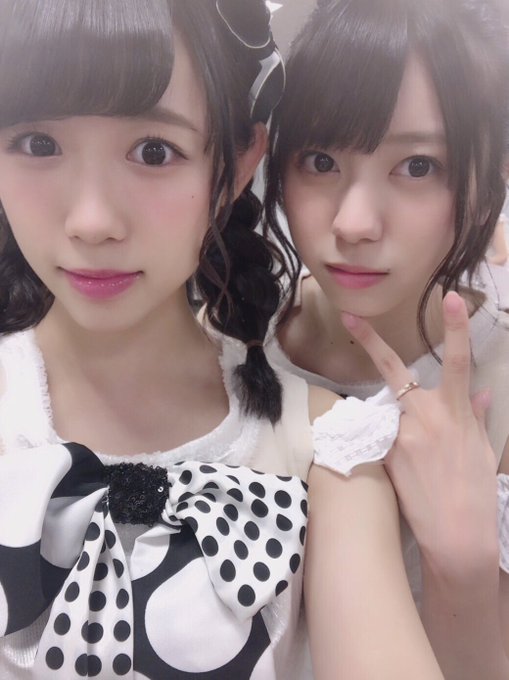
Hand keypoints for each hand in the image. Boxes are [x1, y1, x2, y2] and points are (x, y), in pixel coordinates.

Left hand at [341, 292, 498, 577]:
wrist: (457, 535)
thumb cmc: (475, 492)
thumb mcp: (481, 449)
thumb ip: (475, 417)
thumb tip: (479, 395)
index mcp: (456, 411)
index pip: (457, 361)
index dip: (455, 327)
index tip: (448, 297)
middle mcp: (425, 415)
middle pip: (394, 370)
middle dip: (370, 341)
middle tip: (348, 316)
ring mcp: (401, 433)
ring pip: (386, 408)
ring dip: (391, 418)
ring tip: (414, 455)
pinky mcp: (384, 452)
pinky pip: (380, 435)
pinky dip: (387, 442)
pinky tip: (405, 470)